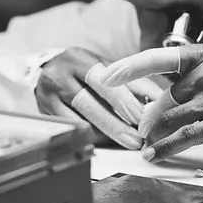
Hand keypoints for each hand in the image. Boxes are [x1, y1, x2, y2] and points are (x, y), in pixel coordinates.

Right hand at [35, 47, 161, 149]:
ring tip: (127, 142)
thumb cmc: (84, 71)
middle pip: (89, 103)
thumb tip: (158, 99)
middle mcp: (60, 76)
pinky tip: (107, 142)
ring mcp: (48, 96)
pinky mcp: (44, 113)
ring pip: (78, 119)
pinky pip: (70, 129)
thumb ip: (130, 81)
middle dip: (116, 123)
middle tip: (137, 138)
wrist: (46, 70)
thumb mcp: (105, 68)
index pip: (104, 81)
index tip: (143, 117)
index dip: (124, 101)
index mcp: (79, 60)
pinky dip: (90, 136)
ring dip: (106, 133)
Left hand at [99, 44, 202, 160]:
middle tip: (142, 126)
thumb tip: (173, 84)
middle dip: (150, 116)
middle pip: (163, 98)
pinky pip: (184, 136)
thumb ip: (198, 70)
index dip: (128, 66)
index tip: (107, 74)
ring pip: (169, 118)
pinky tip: (154, 154)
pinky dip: (165, 147)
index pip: (157, 57)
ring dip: (154, 133)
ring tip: (145, 141)